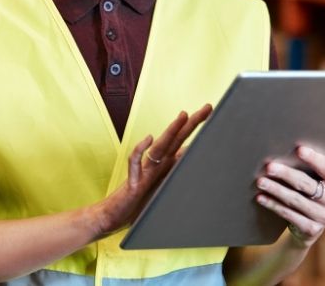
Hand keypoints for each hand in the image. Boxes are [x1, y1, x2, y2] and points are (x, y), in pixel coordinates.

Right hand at [90, 104, 212, 236]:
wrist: (112, 217)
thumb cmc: (137, 204)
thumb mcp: (162, 191)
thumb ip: (173, 175)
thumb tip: (189, 160)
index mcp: (163, 167)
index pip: (182, 143)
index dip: (195, 130)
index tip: (211, 115)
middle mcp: (155, 165)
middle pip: (175, 139)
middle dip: (191, 123)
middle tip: (208, 107)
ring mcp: (144, 172)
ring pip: (159, 146)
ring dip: (171, 130)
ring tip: (184, 115)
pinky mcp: (133, 183)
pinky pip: (135, 163)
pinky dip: (140, 150)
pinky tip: (148, 139)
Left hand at [254, 146, 324, 246]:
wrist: (309, 224)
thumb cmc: (308, 190)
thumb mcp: (314, 178)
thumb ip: (307, 166)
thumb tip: (283, 149)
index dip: (314, 159)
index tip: (299, 149)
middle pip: (308, 185)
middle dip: (286, 175)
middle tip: (269, 167)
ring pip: (296, 200)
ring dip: (276, 190)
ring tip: (260, 182)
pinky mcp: (312, 229)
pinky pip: (289, 215)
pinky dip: (273, 205)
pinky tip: (261, 198)